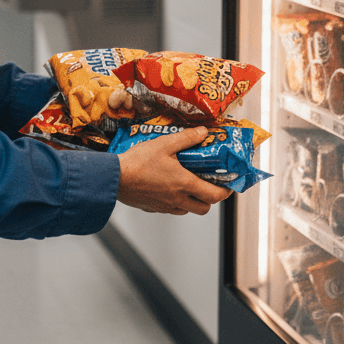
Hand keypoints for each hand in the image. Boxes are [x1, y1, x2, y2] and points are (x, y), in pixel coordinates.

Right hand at [116, 127, 232, 215]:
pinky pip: (171, 209)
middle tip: (209, 184)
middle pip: (204, 208)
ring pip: (187, 210)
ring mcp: (165, 206)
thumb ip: (186, 138)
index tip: (229, 185)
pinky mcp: (152, 208)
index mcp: (184, 184)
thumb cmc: (137, 162)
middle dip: (211, 198)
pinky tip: (168, 187)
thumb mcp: (164, 144)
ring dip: (193, 201)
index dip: (226, 192)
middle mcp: (177, 199)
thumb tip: (203, 132)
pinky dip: (176, 202)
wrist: (114, 178)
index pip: (214, 195)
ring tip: (189, 185)